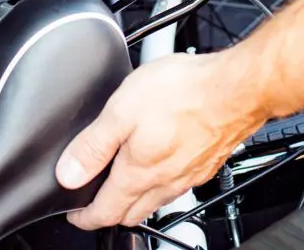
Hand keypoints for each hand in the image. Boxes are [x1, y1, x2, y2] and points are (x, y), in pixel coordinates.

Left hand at [55, 50, 264, 229]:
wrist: (235, 88)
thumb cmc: (183, 92)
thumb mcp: (122, 110)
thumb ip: (93, 145)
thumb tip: (68, 174)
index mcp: (139, 173)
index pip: (105, 212)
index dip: (84, 215)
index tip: (73, 210)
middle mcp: (165, 182)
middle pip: (130, 213)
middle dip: (109, 210)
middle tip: (95, 198)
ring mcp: (190, 174)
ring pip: (156, 200)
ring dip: (136, 197)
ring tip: (124, 180)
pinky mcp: (207, 162)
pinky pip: (179, 184)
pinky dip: (163, 181)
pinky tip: (163, 160)